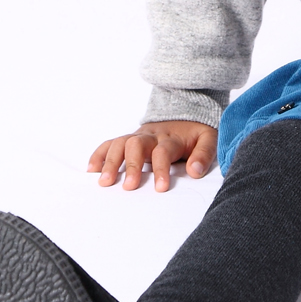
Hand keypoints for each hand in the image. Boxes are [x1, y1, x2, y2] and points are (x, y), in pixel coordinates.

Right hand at [87, 121, 217, 191]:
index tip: (161, 188)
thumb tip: (194, 172)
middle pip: (137, 144)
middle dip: (132, 165)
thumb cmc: (195, 133)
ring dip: (111, 161)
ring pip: (121, 143)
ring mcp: (138, 136)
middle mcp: (152, 135)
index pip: (164, 151)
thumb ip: (204, 154)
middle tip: (129, 186)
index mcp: (172, 137)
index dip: (161, 169)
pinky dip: (100, 154)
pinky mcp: (129, 139)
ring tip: (105, 182)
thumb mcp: (208, 139)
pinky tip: (92, 169)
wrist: (185, 112)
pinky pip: (111, 143)